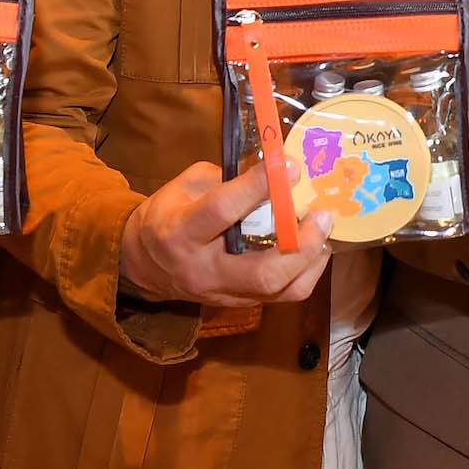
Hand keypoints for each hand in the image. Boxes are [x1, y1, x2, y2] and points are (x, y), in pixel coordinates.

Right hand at [118, 160, 334, 308]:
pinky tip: (314, 248)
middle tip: (321, 214)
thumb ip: (228, 176)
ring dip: (310, 260)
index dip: (259, 186)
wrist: (144, 264)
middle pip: (262, 271)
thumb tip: (272, 166)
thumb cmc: (169, 214)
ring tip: (323, 230)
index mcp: (181, 232)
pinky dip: (306, 272)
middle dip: (301, 243)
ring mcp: (223, 293)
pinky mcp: (240, 303)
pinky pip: (283, 296)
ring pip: (278, 289)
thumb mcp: (186, 185)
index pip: (223, 211)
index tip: (289, 165)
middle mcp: (203, 270)